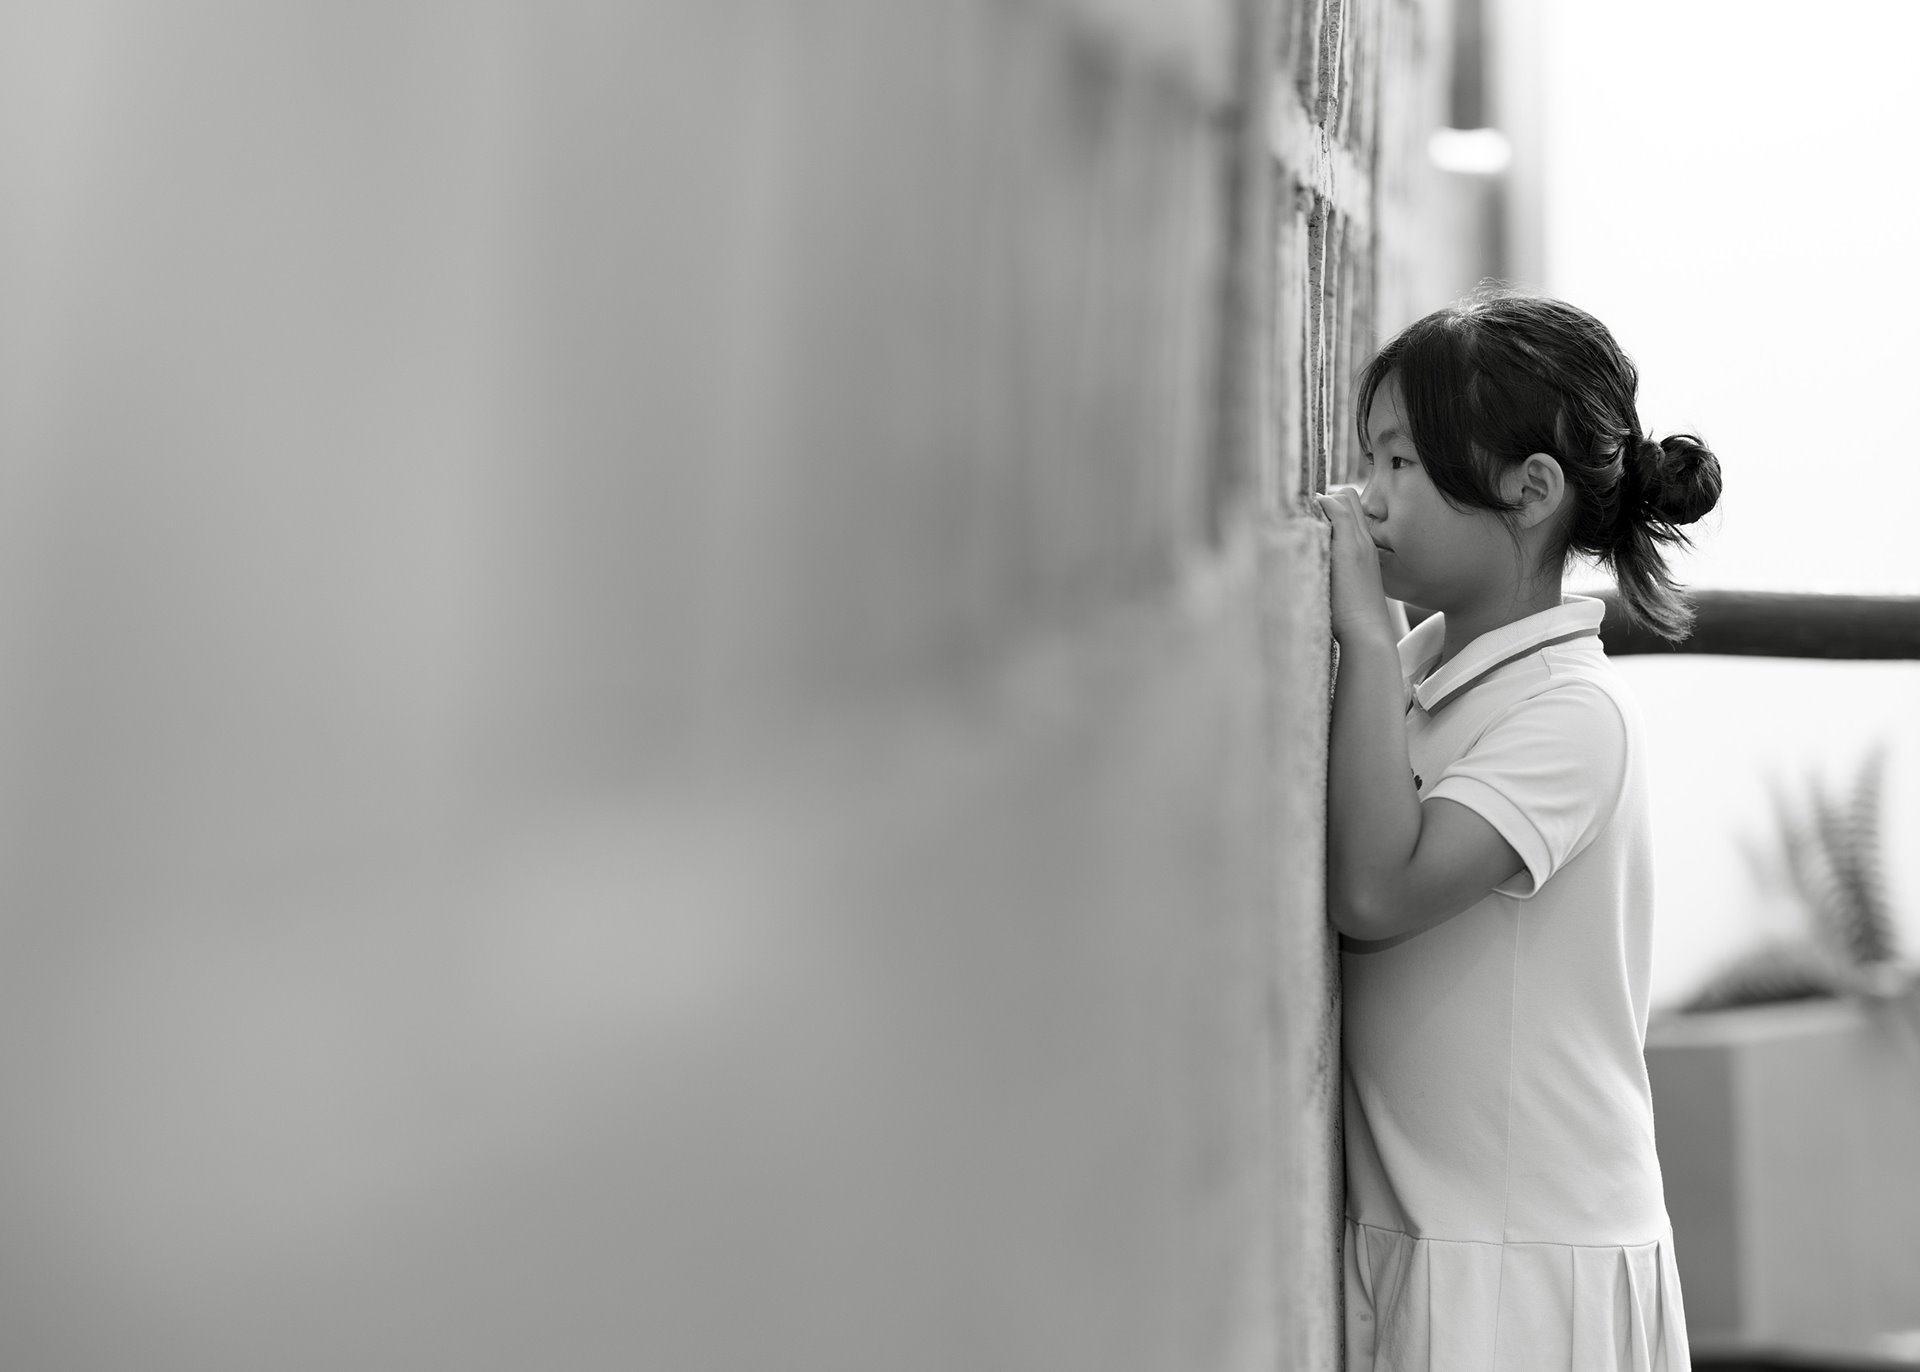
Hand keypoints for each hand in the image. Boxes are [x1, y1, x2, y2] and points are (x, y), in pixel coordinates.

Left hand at [1313, 486, 1395, 644]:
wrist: (1367, 632)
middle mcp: (1364, 540)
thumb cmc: (1351, 618)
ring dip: (1321, 502)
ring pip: (1344, 497)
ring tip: (1301, 520)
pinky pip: (1338, 509)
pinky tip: (1302, 519)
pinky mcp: (1349, 547)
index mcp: (1364, 548)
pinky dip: (1320, 505)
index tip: (1311, 518)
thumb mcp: (1343, 586)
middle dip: (1325, 498)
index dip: (1331, 505)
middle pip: (1348, 496)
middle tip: (1305, 516)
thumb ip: (1334, 569)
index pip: (1351, 507)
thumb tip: (1310, 561)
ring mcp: (1358, 541)